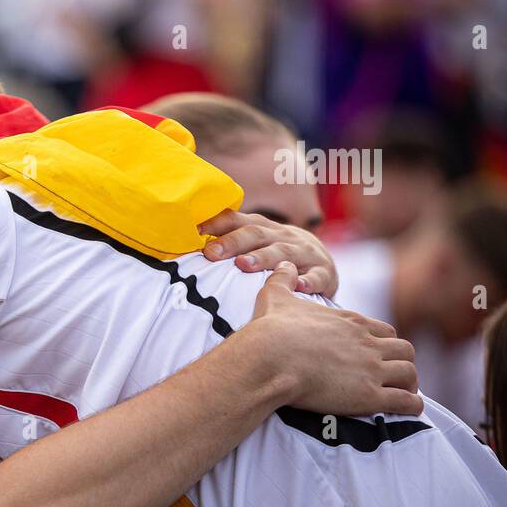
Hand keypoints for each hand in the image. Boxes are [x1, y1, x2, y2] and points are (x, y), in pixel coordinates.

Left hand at [198, 209, 337, 295]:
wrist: (322, 262)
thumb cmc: (275, 254)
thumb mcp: (254, 243)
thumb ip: (224, 244)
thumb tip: (182, 248)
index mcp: (261, 229)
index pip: (236, 220)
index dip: (215, 223)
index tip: (193, 231)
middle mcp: (282, 236)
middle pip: (256, 234)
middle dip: (233, 242)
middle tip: (212, 253)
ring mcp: (304, 253)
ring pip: (283, 252)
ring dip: (263, 258)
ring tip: (244, 265)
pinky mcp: (324, 273)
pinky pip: (317, 276)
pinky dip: (307, 281)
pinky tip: (298, 286)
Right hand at [248, 262, 420, 415]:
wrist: (269, 359)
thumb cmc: (271, 330)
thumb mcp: (275, 297)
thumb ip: (283, 279)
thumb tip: (285, 265)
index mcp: (350, 322)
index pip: (384, 331)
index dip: (384, 343)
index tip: (376, 354)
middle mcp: (367, 343)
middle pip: (404, 350)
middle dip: (402, 363)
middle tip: (393, 376)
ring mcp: (371, 369)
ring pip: (409, 373)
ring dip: (410, 384)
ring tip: (403, 394)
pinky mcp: (369, 395)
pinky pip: (405, 401)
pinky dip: (411, 405)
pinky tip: (408, 410)